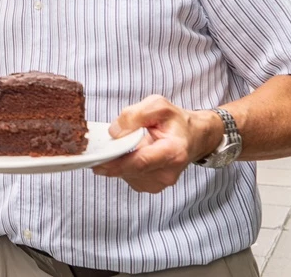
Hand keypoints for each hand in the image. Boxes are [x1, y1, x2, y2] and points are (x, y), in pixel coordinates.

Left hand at [92, 95, 222, 193]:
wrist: (193, 137)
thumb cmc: (175, 121)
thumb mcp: (158, 105)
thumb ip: (134, 115)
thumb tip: (114, 132)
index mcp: (173, 151)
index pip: (141, 161)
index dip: (117, 163)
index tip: (97, 162)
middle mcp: (168, 172)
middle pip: (131, 170)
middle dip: (111, 160)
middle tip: (98, 148)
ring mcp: (161, 182)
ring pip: (127, 174)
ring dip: (117, 161)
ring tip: (123, 145)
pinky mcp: (153, 186)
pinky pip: (129, 177)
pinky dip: (123, 166)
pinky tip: (128, 153)